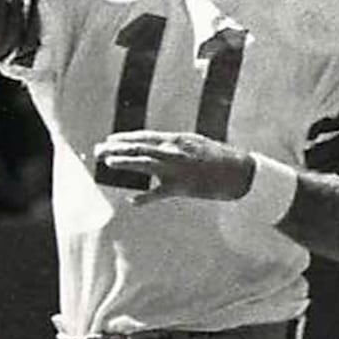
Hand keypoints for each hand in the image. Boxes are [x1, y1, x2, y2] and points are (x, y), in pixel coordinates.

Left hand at [90, 130, 256, 202]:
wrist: (240, 172)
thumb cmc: (221, 158)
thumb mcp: (197, 144)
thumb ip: (177, 147)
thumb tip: (159, 149)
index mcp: (178, 140)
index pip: (145, 136)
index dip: (125, 138)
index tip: (109, 139)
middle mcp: (174, 151)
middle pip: (139, 147)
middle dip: (116, 148)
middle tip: (98, 149)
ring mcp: (177, 168)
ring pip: (144, 163)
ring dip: (124, 162)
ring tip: (107, 162)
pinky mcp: (183, 187)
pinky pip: (159, 193)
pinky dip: (145, 198)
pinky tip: (133, 202)